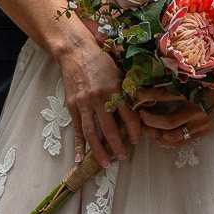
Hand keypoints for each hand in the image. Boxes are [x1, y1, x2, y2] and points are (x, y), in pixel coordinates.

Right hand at [56, 27, 141, 166]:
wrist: (75, 50)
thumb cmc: (100, 59)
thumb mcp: (119, 70)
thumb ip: (127, 89)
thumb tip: (140, 105)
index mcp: (115, 89)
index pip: (128, 115)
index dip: (134, 130)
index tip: (137, 140)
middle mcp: (100, 98)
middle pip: (110, 128)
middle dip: (118, 145)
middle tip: (123, 157)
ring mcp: (84, 103)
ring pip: (92, 132)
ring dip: (99, 150)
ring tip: (105, 163)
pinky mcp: (72, 106)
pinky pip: (77, 129)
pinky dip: (79, 144)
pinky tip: (80, 157)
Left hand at [129, 85, 213, 151]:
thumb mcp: (196, 79)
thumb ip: (178, 81)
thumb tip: (154, 81)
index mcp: (194, 93)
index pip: (166, 95)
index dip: (149, 95)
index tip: (136, 93)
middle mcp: (197, 111)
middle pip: (168, 122)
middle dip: (150, 120)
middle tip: (140, 114)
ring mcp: (200, 125)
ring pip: (173, 136)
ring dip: (156, 133)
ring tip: (147, 126)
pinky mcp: (202, 133)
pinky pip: (181, 141)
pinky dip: (167, 140)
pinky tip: (159, 135)